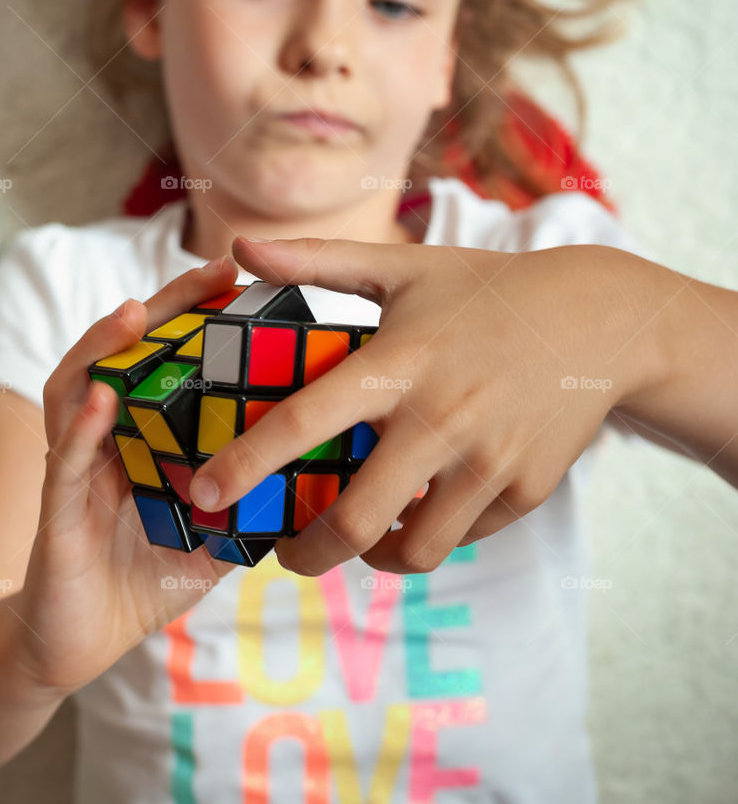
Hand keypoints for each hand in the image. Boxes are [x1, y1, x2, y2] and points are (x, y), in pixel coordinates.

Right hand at [15, 255, 241, 694]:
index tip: (240, 280)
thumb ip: (248, 505)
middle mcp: (104, 441)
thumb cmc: (141, 583)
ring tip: (136, 313)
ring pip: (78, 390)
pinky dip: (80, 428)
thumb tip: (317, 482)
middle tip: (210, 270)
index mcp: (142, 440)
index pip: (166, 361)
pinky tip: (100, 399)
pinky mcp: (55, 512)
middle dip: (163, 308)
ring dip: (105, 348)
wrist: (76, 648)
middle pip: (125, 355)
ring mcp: (75, 471)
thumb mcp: (211, 539)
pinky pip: (63, 461)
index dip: (196, 318)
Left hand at [189, 236, 642, 576]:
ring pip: (412, 550)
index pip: (305, 423)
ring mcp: (488, 461)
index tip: (204, 497)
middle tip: (285, 553)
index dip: (246, 466)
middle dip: (305, 553)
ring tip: (355, 540)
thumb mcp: (405, 267)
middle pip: (354, 520)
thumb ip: (317, 264)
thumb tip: (236, 245)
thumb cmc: (486, 291)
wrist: (598, 321)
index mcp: (399, 362)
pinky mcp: (526, 491)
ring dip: (372, 558)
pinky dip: (432, 533)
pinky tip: (421, 509)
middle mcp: (440, 419)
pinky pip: (463, 536)